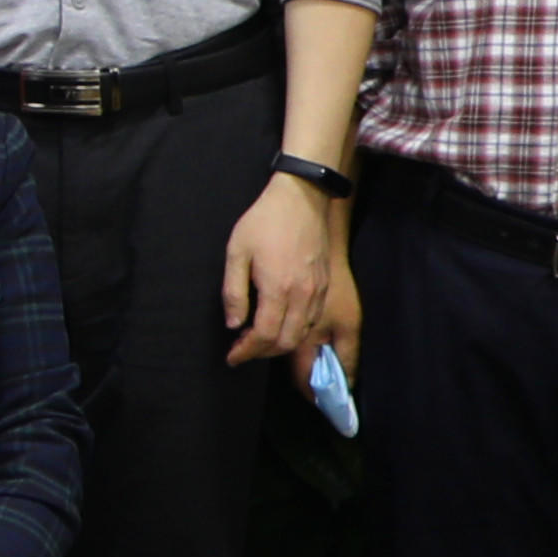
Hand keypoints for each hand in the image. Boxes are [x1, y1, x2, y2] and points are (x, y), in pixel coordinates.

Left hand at [223, 170, 344, 367]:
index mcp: (278, 287)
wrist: (301, 199)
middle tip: (243, 350)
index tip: (232, 357)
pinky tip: (279, 324)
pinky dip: (295, 331)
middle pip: (286, 342)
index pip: (265, 335)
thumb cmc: (264, 222)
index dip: (247, 351)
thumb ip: (233, 292)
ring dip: (279, 344)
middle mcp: (302, 294)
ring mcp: (317, 291)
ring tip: (258, 340)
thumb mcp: (237, 252)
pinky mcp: (325, 285)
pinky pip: (312, 320)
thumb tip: (234, 324)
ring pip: (302, 334)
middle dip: (262, 353)